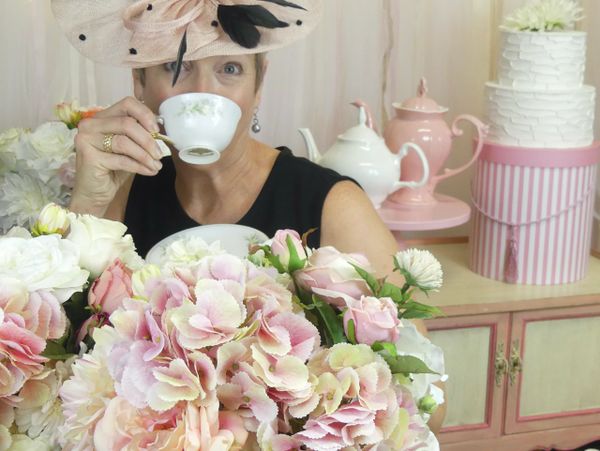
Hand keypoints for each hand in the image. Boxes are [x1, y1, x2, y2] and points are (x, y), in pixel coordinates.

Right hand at [70, 97, 163, 216]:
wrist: (94, 194)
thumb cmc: (113, 170)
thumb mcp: (129, 149)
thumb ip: (139, 135)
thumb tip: (160, 129)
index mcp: (101, 117)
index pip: (127, 104)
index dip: (145, 116)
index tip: (157, 132)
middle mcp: (90, 124)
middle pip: (127, 123)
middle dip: (148, 140)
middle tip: (159, 154)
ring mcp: (86, 139)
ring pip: (124, 142)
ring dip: (145, 155)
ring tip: (156, 165)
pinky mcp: (88, 157)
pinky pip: (121, 159)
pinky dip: (139, 166)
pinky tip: (149, 171)